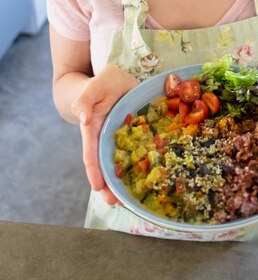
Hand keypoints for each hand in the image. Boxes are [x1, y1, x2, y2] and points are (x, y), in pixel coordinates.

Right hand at [71, 64, 136, 204]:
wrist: (117, 76)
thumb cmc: (102, 82)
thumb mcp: (94, 88)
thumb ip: (85, 101)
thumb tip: (83, 118)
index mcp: (93, 130)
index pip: (91, 154)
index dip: (94, 172)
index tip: (98, 188)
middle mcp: (106, 137)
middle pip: (106, 165)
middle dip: (110, 185)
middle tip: (117, 203)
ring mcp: (121, 137)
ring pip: (122, 162)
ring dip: (126, 180)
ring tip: (132, 200)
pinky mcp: (136, 133)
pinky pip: (139, 150)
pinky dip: (143, 164)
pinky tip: (152, 176)